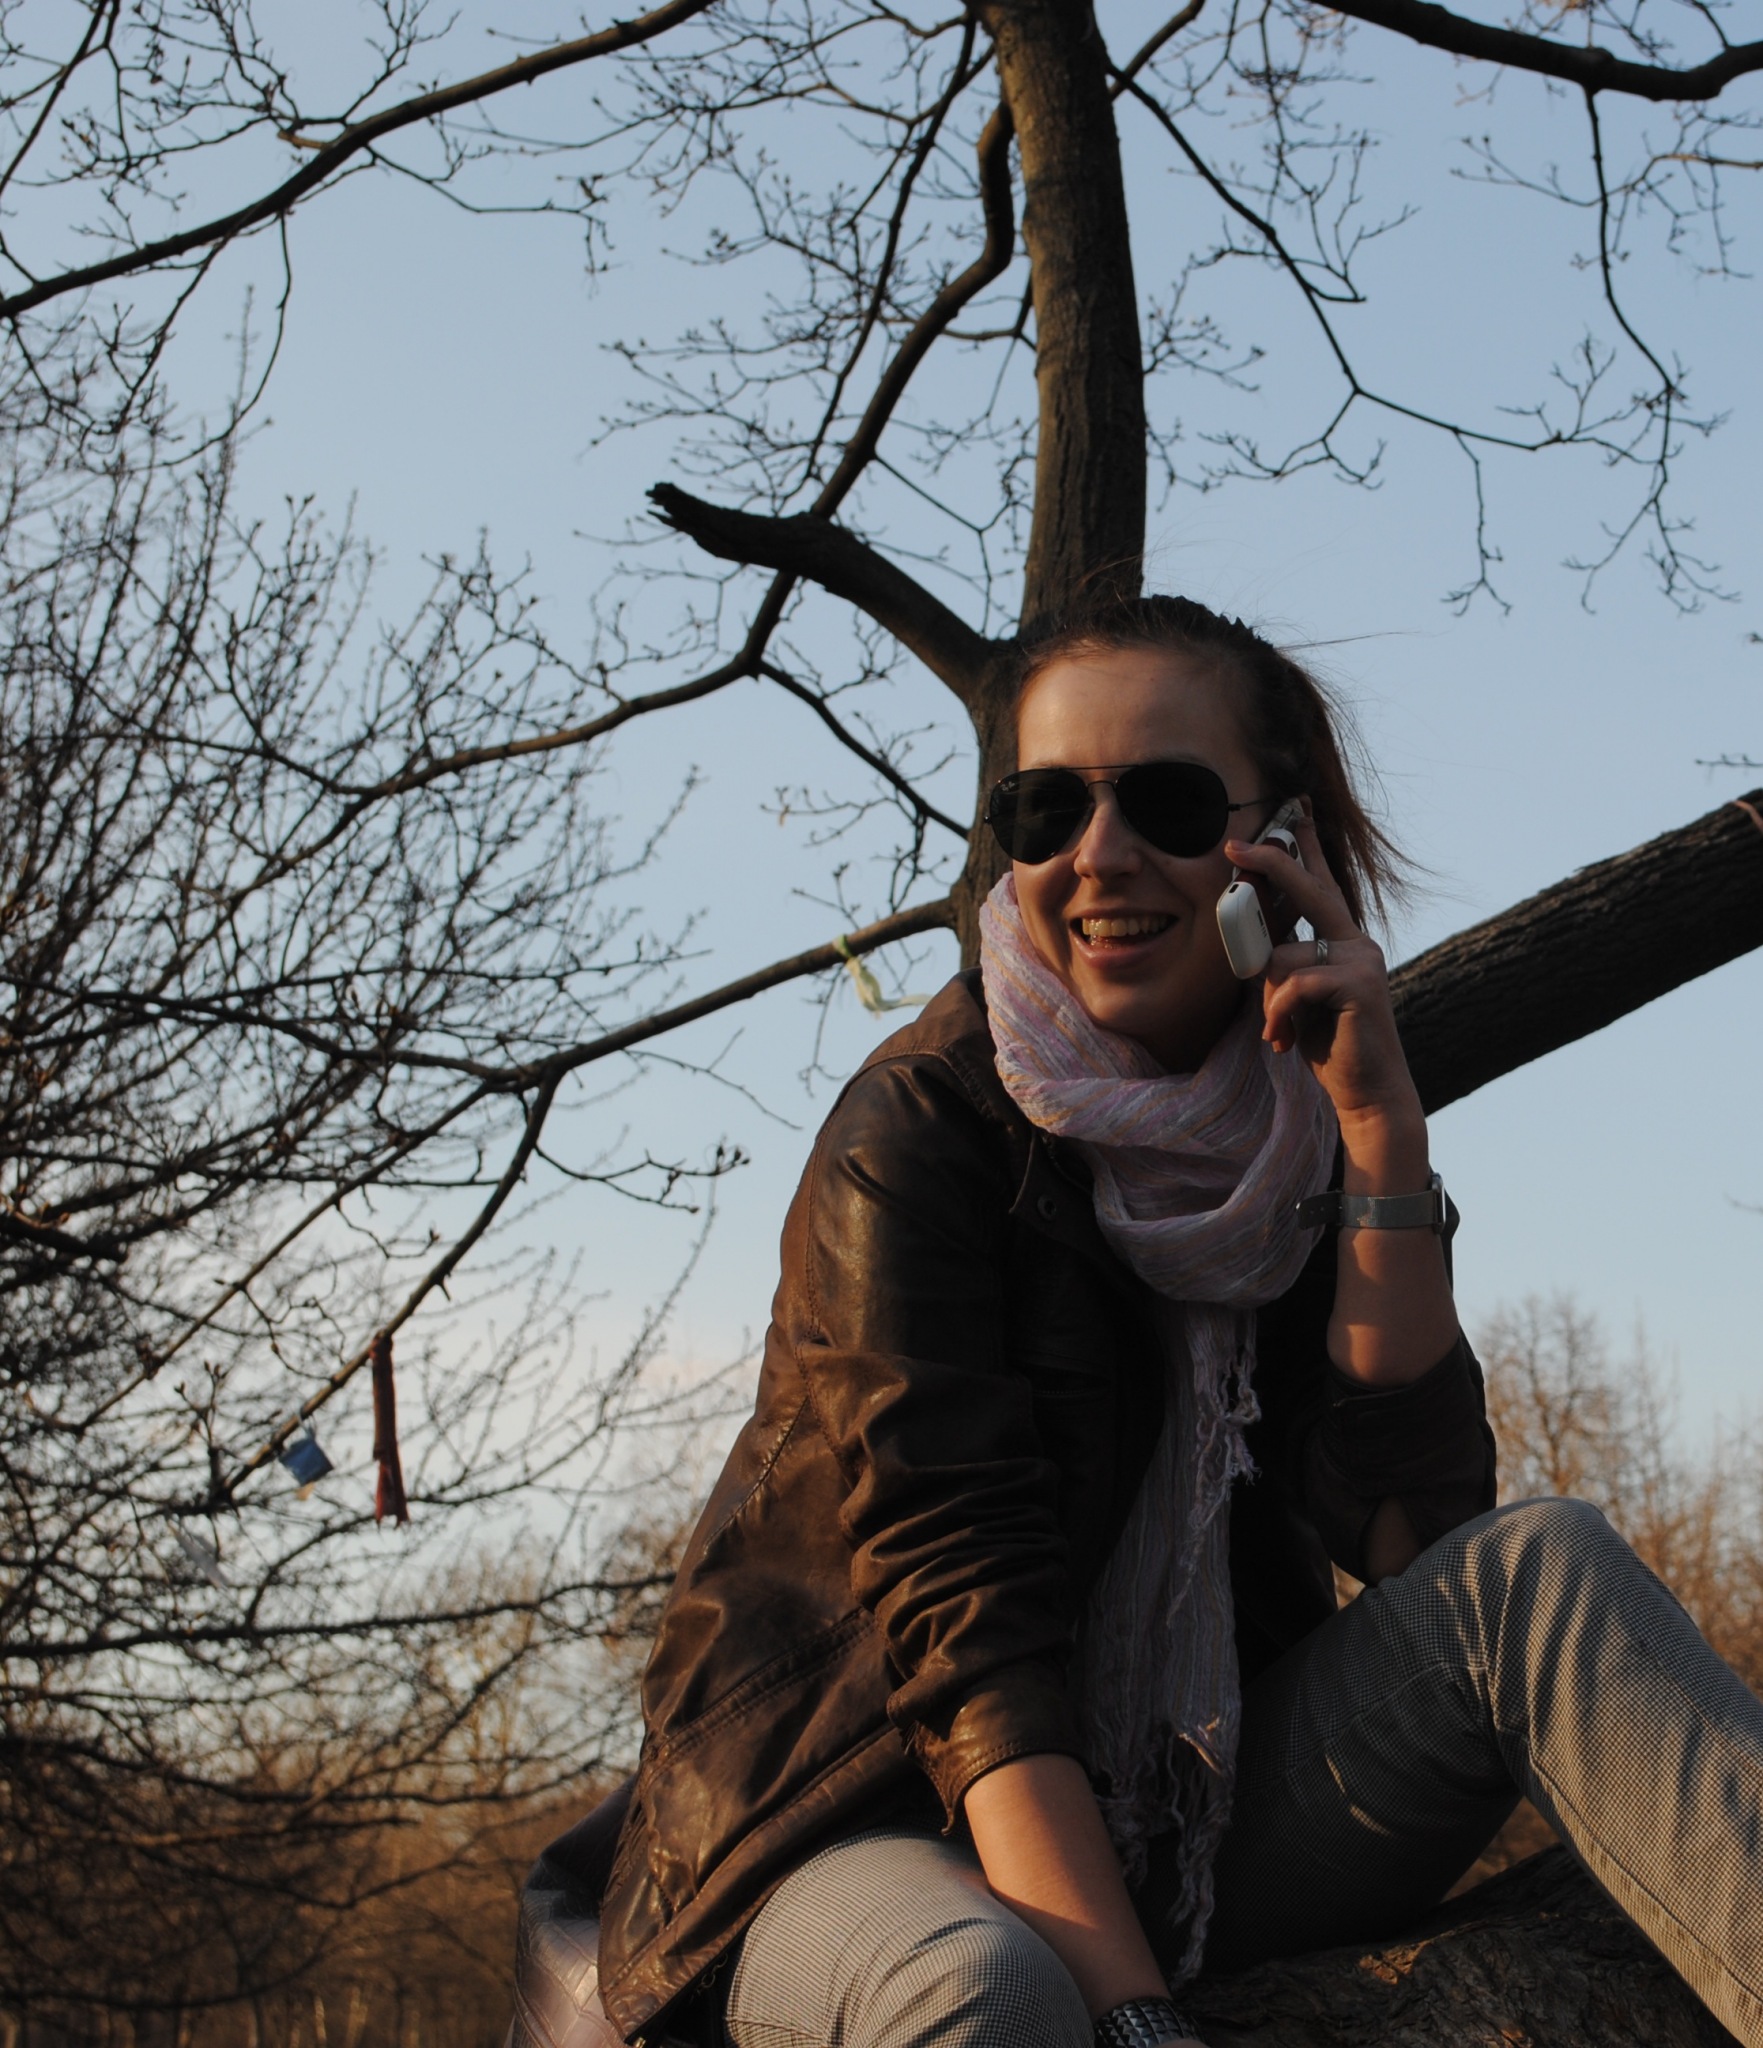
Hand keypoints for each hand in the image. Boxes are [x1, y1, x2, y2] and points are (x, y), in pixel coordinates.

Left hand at [1222, 804, 1418, 1131]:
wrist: (1367, 1093)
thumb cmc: (1329, 1046)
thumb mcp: (1298, 999)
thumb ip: (1283, 966)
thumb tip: (1250, 942)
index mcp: (1345, 941)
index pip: (1323, 884)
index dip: (1307, 848)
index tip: (1293, 811)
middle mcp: (1358, 942)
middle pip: (1309, 890)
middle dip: (1271, 862)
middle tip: (1232, 845)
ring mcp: (1363, 959)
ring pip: (1282, 956)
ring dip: (1267, 1000)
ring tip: (1279, 1031)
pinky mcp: (1361, 983)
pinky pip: (1293, 984)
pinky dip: (1279, 1014)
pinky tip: (1284, 1041)